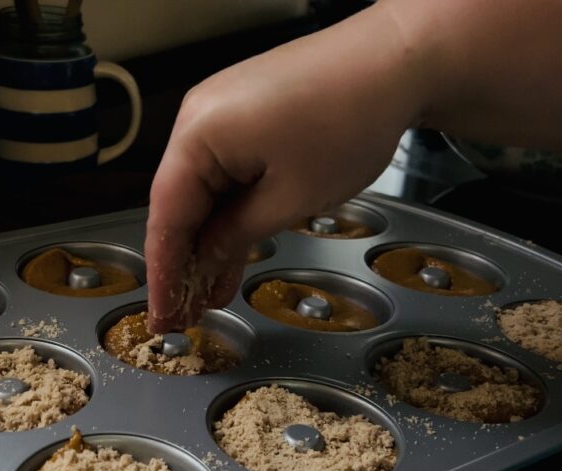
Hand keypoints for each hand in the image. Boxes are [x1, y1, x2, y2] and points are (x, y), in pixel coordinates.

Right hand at [145, 2, 427, 332]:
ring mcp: (219, 112)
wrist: (396, 60)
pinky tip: (231, 249)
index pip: (167, 217)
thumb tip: (204, 261)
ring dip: (208, 240)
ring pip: (203, 190)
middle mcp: (197, 118)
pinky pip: (224, 170)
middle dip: (184, 262)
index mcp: (198, 135)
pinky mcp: (243, 113)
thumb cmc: (348, 122)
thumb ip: (236, 235)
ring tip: (209, 296)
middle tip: (184, 317)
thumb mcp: (291, 199)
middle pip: (179, 203)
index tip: (165, 318)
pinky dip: (228, 209)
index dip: (164, 274)